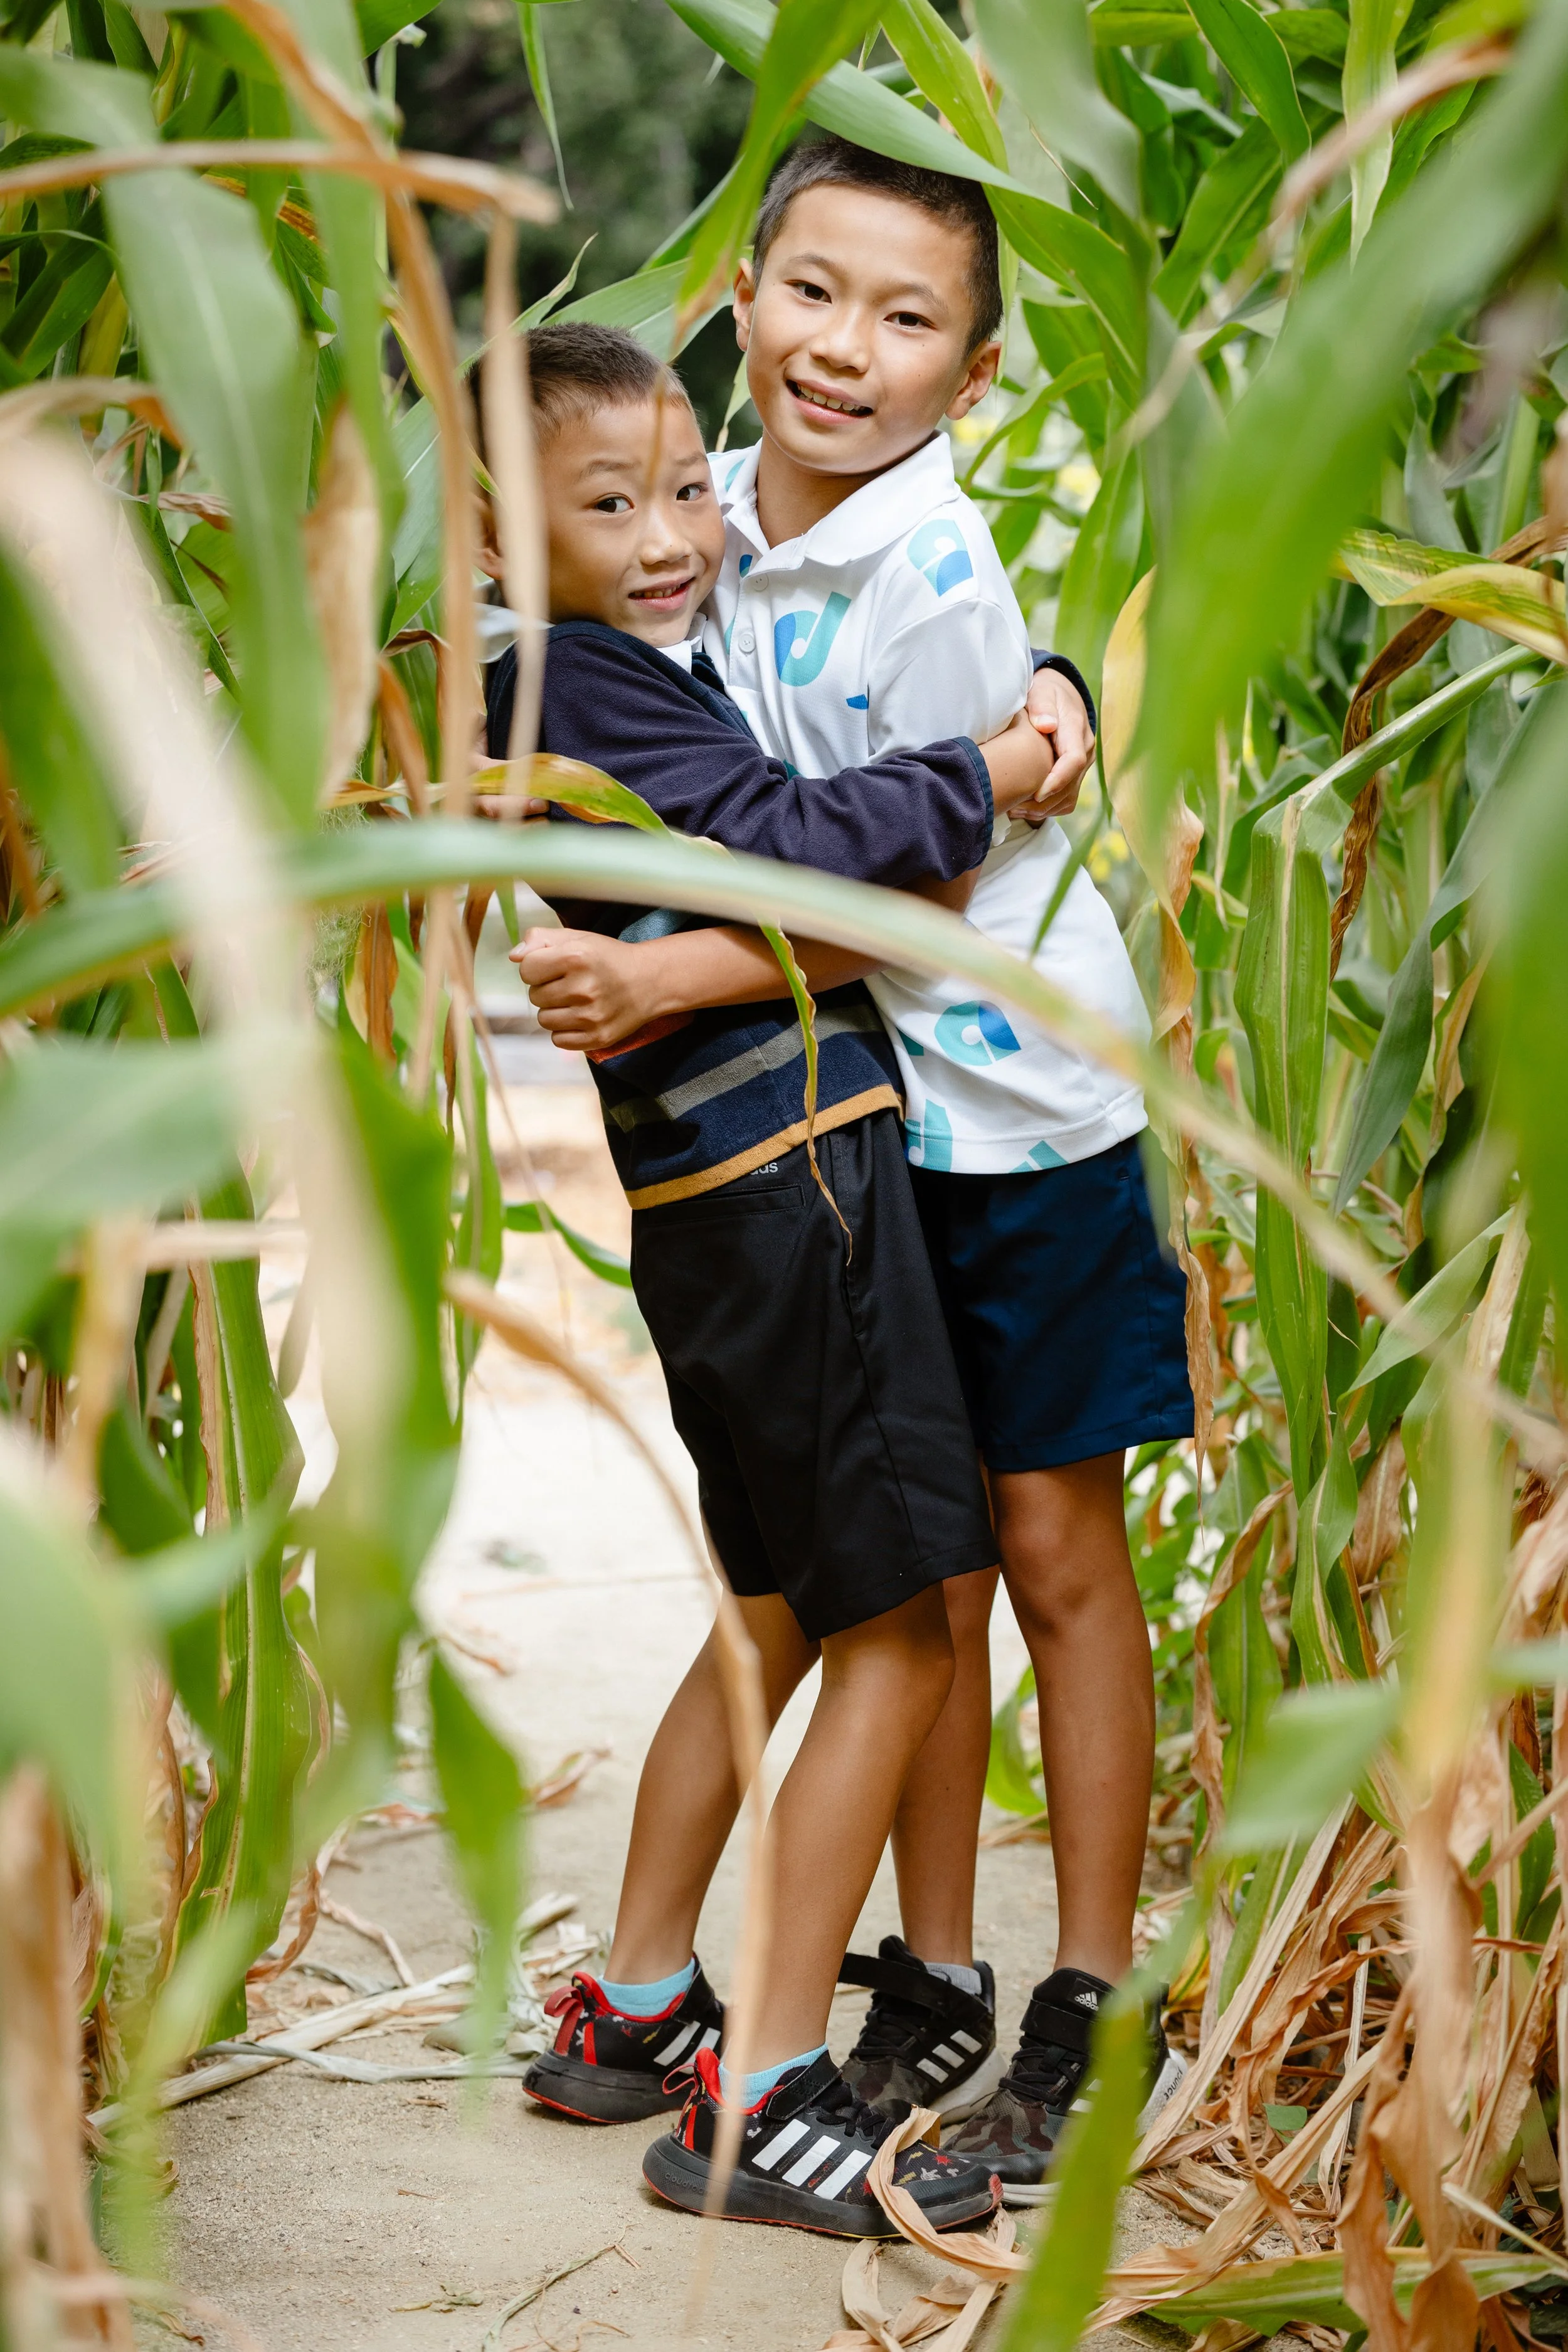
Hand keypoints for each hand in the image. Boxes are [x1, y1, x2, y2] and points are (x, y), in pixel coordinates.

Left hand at [510, 927, 663, 1051]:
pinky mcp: (597, 1037)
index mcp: (576, 958)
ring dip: (554, 1010)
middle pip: (534, 996)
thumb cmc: (606, 957)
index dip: (536, 967)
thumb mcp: (576, 937)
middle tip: (570, 983)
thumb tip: (514, 957)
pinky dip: (564, 1030)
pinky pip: (558, 1040)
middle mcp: (584, 988)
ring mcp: (591, 1016)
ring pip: (544, 1020)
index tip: (554, 966)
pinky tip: (580, 1016)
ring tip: (575, 1000)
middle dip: (546, 989)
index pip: (526, 970)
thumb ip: (540, 939)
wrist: (649, 981)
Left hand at [1023, 667, 1095, 822]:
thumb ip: (1041, 706)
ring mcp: (1083, 766)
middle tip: (1014, 806)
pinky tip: (1025, 809)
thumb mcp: (1041, 692)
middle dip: (1044, 801)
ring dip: (1043, 809)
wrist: (1060, 698)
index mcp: (1076, 730)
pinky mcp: (1077, 776)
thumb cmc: (1045, 694)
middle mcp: (1085, 751)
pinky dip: (1048, 809)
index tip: (1037, 793)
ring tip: (1015, 809)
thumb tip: (1046, 724)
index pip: (1073, 760)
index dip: (1057, 780)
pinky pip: (1067, 800)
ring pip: (1068, 798)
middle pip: (1069, 786)